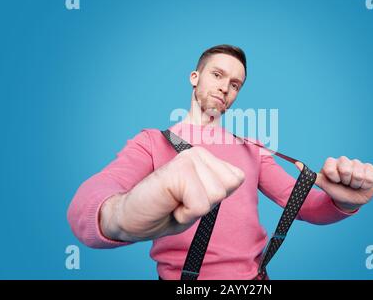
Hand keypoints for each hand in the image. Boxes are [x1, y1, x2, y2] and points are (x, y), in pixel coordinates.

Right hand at [103, 146, 245, 240]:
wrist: (131, 218)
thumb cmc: (165, 211)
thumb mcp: (200, 200)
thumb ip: (219, 187)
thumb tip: (241, 176)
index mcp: (205, 158)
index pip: (236, 179)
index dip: (215, 199)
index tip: (193, 199)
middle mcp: (198, 153)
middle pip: (227, 188)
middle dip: (206, 204)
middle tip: (182, 202)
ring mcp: (188, 159)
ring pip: (215, 195)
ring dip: (195, 209)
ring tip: (175, 203)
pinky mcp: (179, 170)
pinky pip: (200, 204)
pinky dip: (186, 214)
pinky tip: (170, 205)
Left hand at [295, 156, 372, 211]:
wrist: (350, 200)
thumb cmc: (335, 191)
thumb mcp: (324, 185)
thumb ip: (311, 176)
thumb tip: (297, 164)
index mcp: (331, 163)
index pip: (331, 167)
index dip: (333, 177)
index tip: (334, 182)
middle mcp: (344, 161)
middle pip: (345, 170)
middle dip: (345, 181)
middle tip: (344, 184)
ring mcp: (357, 163)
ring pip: (358, 175)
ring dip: (356, 184)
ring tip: (353, 185)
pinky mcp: (370, 168)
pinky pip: (369, 177)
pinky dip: (366, 184)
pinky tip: (362, 184)